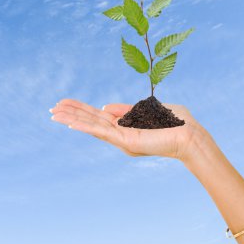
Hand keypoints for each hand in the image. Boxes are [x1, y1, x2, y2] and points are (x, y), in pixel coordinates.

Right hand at [49, 99, 209, 161]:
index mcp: (126, 124)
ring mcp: (121, 139)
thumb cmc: (176, 122)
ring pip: (92, 126)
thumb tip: (105, 106)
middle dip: (72, 113)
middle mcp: (120, 133)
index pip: (98, 116)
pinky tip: (70, 123)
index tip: (67, 103)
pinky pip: (102, 132)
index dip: (82, 109)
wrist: (191, 136)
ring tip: (54, 113)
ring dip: (72, 119)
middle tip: (52, 107)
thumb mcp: (147, 109)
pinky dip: (85, 127)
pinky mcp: (126, 141)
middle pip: (91, 121)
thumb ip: (126, 108)